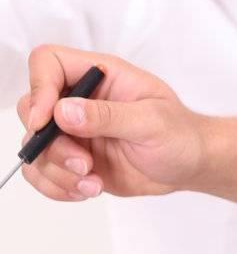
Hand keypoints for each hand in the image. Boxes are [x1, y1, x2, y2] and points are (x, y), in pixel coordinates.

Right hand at [16, 44, 207, 201]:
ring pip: (35, 146)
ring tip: (93, 183)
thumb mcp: (151, 122)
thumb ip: (108, 115)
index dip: (39, 88)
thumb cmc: (180, 134)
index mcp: (100, 75)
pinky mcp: (72, 158)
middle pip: (31, 108)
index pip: (48, 63)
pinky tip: (87, 190)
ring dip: (57, 171)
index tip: (46, 122)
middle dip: (50, 143)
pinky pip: (42, 171)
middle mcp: (80, 99)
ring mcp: (73, 130)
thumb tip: (64, 111)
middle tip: (84, 163)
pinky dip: (56, 186)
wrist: (189, 165)